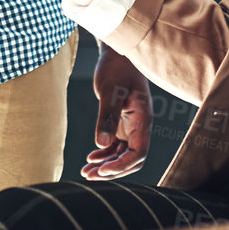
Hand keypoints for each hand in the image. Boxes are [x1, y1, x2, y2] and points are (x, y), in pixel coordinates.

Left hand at [82, 46, 151, 179]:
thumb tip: (101, 144)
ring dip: (106, 165)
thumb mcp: (110, 90)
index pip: (139, 152)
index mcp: (143, 119)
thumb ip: (107, 117)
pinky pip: (116, 146)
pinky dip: (105, 154)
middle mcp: (140, 125)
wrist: (117, 54)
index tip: (102, 169)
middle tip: (89, 175)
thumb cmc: (117, 68)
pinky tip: (91, 157)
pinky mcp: (122, 123)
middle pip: (131, 159)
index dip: (122, 165)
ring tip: (86, 171)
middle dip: (112, 170)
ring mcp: (131, 126)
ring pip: (122, 155)